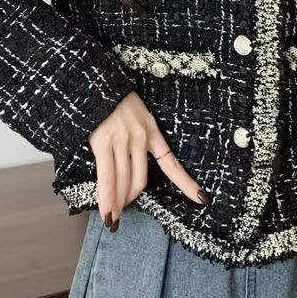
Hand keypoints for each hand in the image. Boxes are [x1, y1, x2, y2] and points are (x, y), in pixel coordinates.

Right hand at [88, 91, 208, 230]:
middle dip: (131, 198)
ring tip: (113, 217)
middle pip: (140, 179)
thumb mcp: (134, 114)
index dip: (187, 184)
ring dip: (118, 202)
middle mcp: (140, 138)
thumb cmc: (111, 98)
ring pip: (124, 181)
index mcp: (151, 131)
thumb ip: (135, 136)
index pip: (172, 163)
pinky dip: (106, 197)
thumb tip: (127, 159)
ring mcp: (122, 141)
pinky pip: (106, 176)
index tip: (202, 199)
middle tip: (124, 210)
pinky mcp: (103, 143)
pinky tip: (107, 211)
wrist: (94, 80)